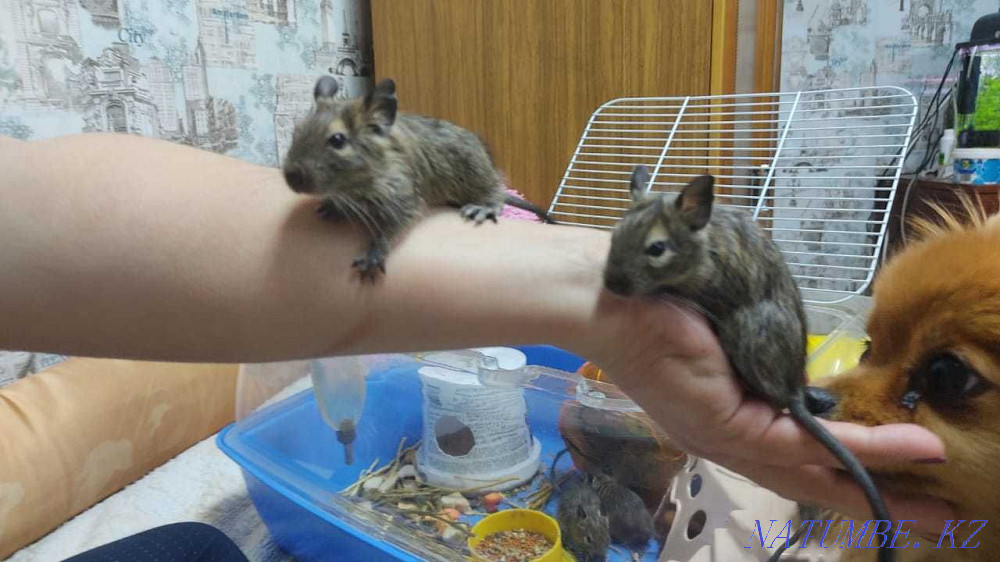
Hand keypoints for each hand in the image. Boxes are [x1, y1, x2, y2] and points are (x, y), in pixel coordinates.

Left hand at [582, 293, 955, 534]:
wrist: (611, 291)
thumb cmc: (665, 296)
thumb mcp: (733, 327)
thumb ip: (768, 353)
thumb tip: (803, 358)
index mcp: (724, 416)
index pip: (793, 455)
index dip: (844, 469)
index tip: (896, 475)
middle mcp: (725, 437)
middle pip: (809, 480)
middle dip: (872, 498)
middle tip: (934, 515)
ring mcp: (726, 436)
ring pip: (815, 473)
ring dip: (884, 484)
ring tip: (939, 501)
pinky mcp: (728, 425)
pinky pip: (808, 444)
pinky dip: (867, 449)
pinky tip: (915, 448)